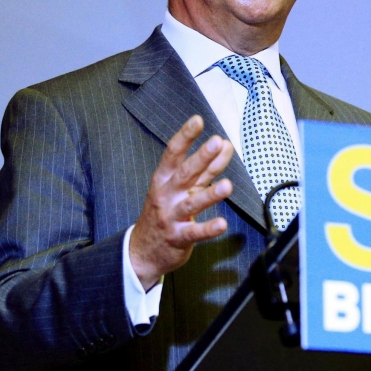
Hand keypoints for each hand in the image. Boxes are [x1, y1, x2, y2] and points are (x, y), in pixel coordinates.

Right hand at [129, 115, 233, 289]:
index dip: (185, 136)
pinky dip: (208, 229)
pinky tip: (222, 224)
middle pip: (184, 174)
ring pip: (191, 203)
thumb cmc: (167, 211)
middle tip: (216, 142)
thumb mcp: (183, 187)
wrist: (143, 250)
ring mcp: (171, 217)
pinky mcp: (178, 237)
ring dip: (210, 194)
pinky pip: (194, 233)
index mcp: (164, 179)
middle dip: (201, 158)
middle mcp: (166, 195)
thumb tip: (224, 144)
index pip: (173, 154)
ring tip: (228, 186)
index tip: (198, 120)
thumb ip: (206, 168)